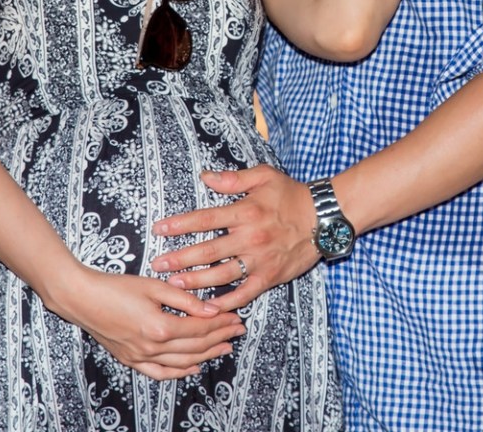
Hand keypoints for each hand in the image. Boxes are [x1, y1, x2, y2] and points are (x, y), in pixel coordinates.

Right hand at [49, 266, 246, 380]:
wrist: (82, 298)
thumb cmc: (116, 287)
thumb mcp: (154, 286)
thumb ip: (185, 299)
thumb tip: (212, 308)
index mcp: (160, 327)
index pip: (201, 328)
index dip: (221, 323)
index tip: (236, 317)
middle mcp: (152, 347)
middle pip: (196, 346)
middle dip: (220, 338)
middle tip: (238, 330)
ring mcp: (140, 357)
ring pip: (182, 362)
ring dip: (207, 355)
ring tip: (225, 348)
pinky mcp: (131, 360)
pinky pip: (160, 373)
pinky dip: (179, 372)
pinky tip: (193, 367)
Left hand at [149, 166, 319, 311]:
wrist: (324, 217)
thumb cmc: (291, 195)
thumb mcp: (264, 176)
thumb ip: (233, 179)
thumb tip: (205, 177)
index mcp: (246, 211)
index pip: (205, 219)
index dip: (180, 225)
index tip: (159, 230)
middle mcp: (251, 237)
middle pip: (208, 251)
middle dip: (180, 259)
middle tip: (158, 265)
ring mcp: (260, 260)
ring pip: (221, 275)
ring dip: (196, 282)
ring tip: (174, 286)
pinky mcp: (270, 277)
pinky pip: (244, 293)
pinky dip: (226, 302)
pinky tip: (208, 307)